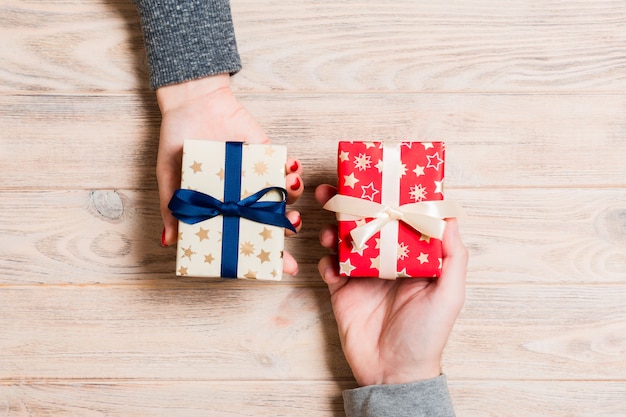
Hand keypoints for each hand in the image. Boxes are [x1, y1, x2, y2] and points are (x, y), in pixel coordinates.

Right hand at [156, 74, 303, 273]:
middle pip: (272, 222)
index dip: (266, 255)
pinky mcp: (269, 154)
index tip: (282, 270)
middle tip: (292, 232)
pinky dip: (294, 172)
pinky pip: (287, 167)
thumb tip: (169, 242)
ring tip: (290, 203)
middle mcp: (245, 196)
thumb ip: (173, 209)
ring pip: (285, 197)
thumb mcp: (170, 179)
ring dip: (293, 201)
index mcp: (225, 208)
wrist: (191, 104)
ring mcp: (258, 176)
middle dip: (287, 231)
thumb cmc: (177, 143)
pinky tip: (292, 174)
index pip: (248, 237)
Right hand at [316, 184, 466, 385]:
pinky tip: (330, 263)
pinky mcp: (342, 290)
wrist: (394, 373)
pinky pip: (330, 267)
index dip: (391, 196)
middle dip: (351, 203)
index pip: (401, 218)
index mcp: (412, 256)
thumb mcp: (450, 294)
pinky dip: (326, 260)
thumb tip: (449, 214)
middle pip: (368, 222)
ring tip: (329, 229)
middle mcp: (387, 260)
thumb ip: (453, 255)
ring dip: (334, 228)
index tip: (380, 175)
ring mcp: (363, 273)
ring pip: (345, 239)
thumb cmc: (428, 334)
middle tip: (336, 189)